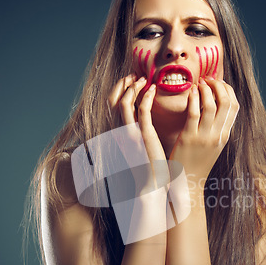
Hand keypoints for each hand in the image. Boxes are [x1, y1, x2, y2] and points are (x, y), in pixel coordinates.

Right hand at [108, 75, 168, 195]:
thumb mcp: (138, 150)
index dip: (118, 92)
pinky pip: (142, 111)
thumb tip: (140, 128)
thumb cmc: (148, 171)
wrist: (151, 188)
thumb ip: (136, 137)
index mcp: (118, 136)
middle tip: (134, 76)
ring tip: (144, 79)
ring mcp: (130, 135)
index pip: (112, 107)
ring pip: (125, 103)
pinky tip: (153, 89)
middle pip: (114, 102)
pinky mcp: (143, 137)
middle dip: (123, 86)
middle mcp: (120, 134)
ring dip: (133, 88)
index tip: (129, 82)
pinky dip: (146, 97)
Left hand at [169, 77, 238, 186]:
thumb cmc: (196, 164)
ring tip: (199, 83)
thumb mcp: (213, 147)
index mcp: (225, 136)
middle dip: (218, 86)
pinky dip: (194, 99)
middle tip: (208, 80)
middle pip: (226, 102)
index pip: (234, 106)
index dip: (228, 90)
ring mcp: (204, 137)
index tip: (218, 83)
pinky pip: (194, 113)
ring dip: (206, 89)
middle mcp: (217, 135)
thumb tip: (217, 109)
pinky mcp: (188, 138)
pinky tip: (191, 92)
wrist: (187, 184)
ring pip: (212, 105)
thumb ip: (216, 129)